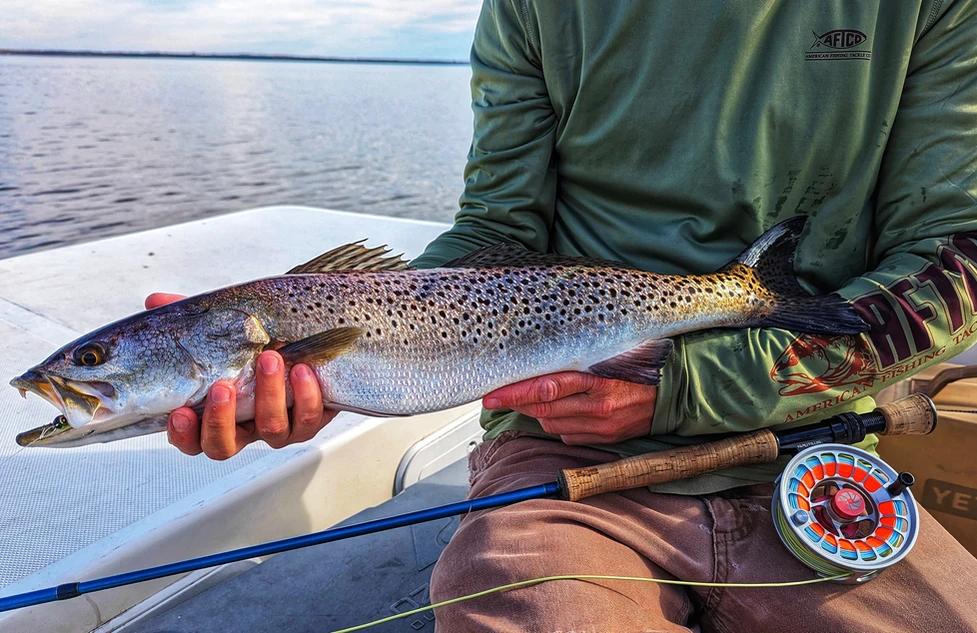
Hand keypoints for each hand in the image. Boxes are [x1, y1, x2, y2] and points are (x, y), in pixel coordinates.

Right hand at [145, 293, 336, 458]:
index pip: (191, 439)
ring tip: (269, 359)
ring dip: (268, 395)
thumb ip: (190, 317)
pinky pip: (307, 419)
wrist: (313, 342)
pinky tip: (301, 370)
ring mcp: (278, 427)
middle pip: (223, 446)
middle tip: (222, 387)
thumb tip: (156, 301)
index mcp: (216, 414)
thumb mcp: (221, 328)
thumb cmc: (258, 342)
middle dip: (220, 419)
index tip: (179, 413)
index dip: (183, 434)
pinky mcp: (308, 420)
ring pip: (271, 429)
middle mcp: (245, 428)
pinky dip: (305, 395)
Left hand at [482, 372, 656, 444]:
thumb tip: (538, 368)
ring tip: (532, 398)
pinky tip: (561, 411)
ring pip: (550, 423)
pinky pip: (567, 434)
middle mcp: (597, 406)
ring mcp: (601, 426)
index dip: (515, 392)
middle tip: (495, 397)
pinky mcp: (604, 439)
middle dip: (516, 403)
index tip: (492, 394)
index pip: (546, 387)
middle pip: (543, 408)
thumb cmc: (635, 367)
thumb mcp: (606, 357)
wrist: (672, 392)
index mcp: (597, 380)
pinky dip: (557, 423)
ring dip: (536, 412)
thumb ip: (574, 364)